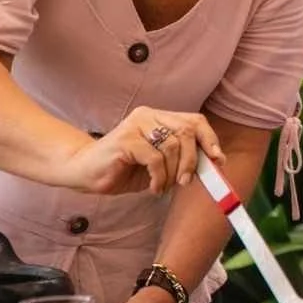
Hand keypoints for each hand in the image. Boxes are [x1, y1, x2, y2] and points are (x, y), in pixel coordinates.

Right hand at [69, 105, 224, 194]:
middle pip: (187, 131)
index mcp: (159, 117)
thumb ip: (181, 158)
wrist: (84, 172)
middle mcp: (148, 115)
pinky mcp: (125, 140)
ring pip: (172, 146)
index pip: (194, 121)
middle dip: (192, 160)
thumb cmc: (124, 169)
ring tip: (161, 186)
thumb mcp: (159, 164)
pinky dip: (159, 178)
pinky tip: (152, 187)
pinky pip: (154, 158)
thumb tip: (214, 162)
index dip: (210, 140)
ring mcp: (135, 125)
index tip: (218, 160)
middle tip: (185, 182)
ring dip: (172, 174)